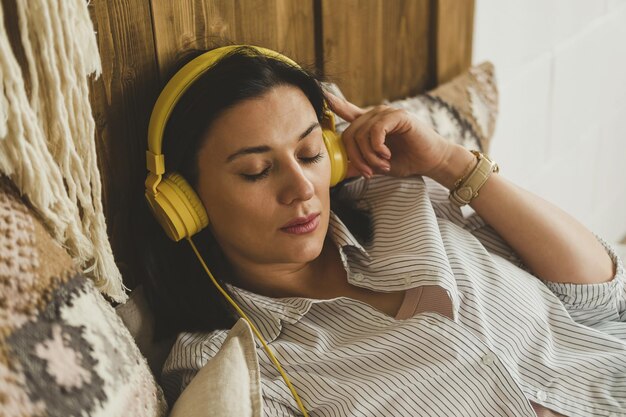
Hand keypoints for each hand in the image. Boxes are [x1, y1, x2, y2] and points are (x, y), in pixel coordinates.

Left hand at [326, 93, 449, 178]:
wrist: (431, 161)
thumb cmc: (407, 161)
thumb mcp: (377, 165)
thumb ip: (360, 164)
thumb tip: (340, 172)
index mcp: (369, 124)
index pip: (348, 111)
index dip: (335, 104)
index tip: (323, 96)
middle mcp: (375, 115)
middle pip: (349, 134)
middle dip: (356, 157)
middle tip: (369, 172)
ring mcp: (386, 113)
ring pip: (361, 134)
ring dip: (369, 156)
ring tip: (382, 165)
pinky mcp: (398, 116)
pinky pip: (376, 130)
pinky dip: (377, 147)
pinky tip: (386, 154)